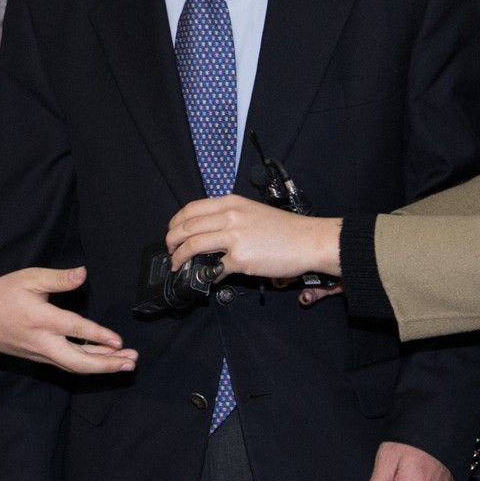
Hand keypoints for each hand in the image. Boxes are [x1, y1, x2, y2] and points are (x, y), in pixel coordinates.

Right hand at [0, 266, 137, 372]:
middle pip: (78, 362)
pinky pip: (67, 364)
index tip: (118, 341)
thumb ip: (59, 278)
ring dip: (102, 366)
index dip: (98, 336)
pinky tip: (104, 358)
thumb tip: (83, 273)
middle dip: (107, 365)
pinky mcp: (40, 357)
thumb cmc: (2, 295)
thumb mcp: (29, 278)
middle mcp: (42, 341)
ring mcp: (41, 353)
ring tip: (125, 363)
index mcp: (41, 319)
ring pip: (74, 366)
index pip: (74, 330)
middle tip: (130, 362)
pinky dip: (88, 363)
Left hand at [167, 195, 341, 280]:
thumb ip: (229, 218)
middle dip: (171, 240)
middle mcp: (230, 216)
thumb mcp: (253, 212)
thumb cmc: (287, 229)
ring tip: (178, 264)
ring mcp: (234, 237)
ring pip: (192, 245)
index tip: (172, 232)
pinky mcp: (240, 258)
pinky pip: (215, 268)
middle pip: (186, 226)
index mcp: (232, 203)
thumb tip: (209, 233)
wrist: (310, 240)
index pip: (191, 209)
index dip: (176, 222)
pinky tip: (209, 278)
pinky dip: (208, 274)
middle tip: (170, 250)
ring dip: (179, 257)